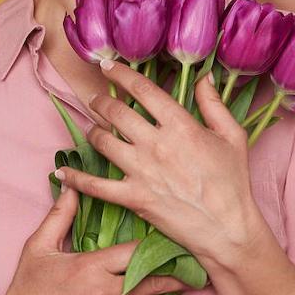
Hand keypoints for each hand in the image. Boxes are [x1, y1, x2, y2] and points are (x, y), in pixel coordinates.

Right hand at [0, 187, 194, 294]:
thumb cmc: (26, 292)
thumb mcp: (38, 248)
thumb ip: (59, 216)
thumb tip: (70, 185)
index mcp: (92, 266)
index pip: (138, 252)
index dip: (160, 249)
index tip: (174, 248)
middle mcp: (106, 293)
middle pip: (157, 282)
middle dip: (179, 279)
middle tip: (192, 275)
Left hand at [56, 60, 265, 267]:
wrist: (227, 228)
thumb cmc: (233, 182)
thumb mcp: (232, 136)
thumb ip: (214, 104)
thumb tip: (202, 78)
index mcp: (180, 125)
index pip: (142, 90)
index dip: (121, 74)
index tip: (107, 66)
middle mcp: (156, 144)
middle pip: (116, 112)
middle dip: (101, 101)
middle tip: (96, 99)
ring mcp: (142, 171)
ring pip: (103, 141)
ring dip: (92, 130)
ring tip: (92, 127)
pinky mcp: (133, 197)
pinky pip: (96, 186)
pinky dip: (76, 178)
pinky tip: (62, 171)